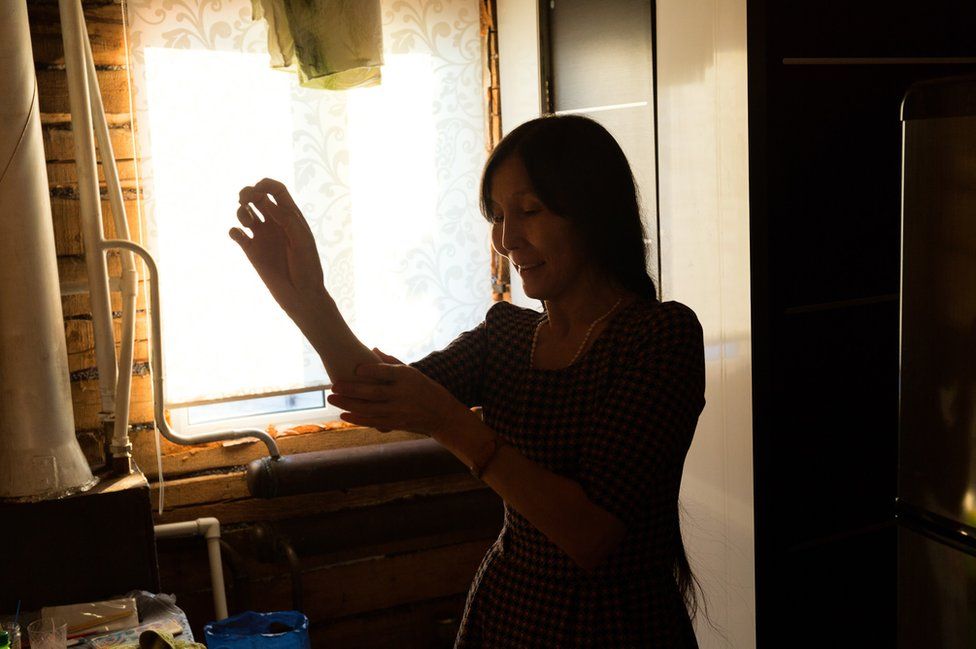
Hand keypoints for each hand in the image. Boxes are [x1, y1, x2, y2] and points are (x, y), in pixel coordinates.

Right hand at [229, 178, 326, 316]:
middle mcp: (275, 223)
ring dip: (240, 211)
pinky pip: (236, 234)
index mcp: (290, 216)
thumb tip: (264, 200)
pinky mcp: (251, 251)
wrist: (301, 294)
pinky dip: (233, 231)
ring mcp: (262, 236)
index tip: (258, 191)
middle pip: (256, 197)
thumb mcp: (301, 240)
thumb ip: (285, 218)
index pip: (276, 190)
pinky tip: (240, 236)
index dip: (265, 185)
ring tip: (248, 223)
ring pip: (244, 213)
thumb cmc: (308, 267)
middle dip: (247, 193)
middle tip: (245, 200)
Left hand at [327, 352, 469, 437]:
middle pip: (373, 392)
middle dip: (351, 390)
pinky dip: (358, 419)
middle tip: (333, 385)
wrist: (442, 415)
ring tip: (332, 399)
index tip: (355, 367)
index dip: (371, 370)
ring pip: (370, 408)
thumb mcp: (412, 372)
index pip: (386, 372)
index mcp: (408, 377)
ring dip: (349, 404)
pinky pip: (374, 422)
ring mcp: (399, 411)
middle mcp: (403, 394)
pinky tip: (344, 415)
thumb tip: (372, 349)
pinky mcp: (396, 424)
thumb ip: (391, 362)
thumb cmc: (424, 389)